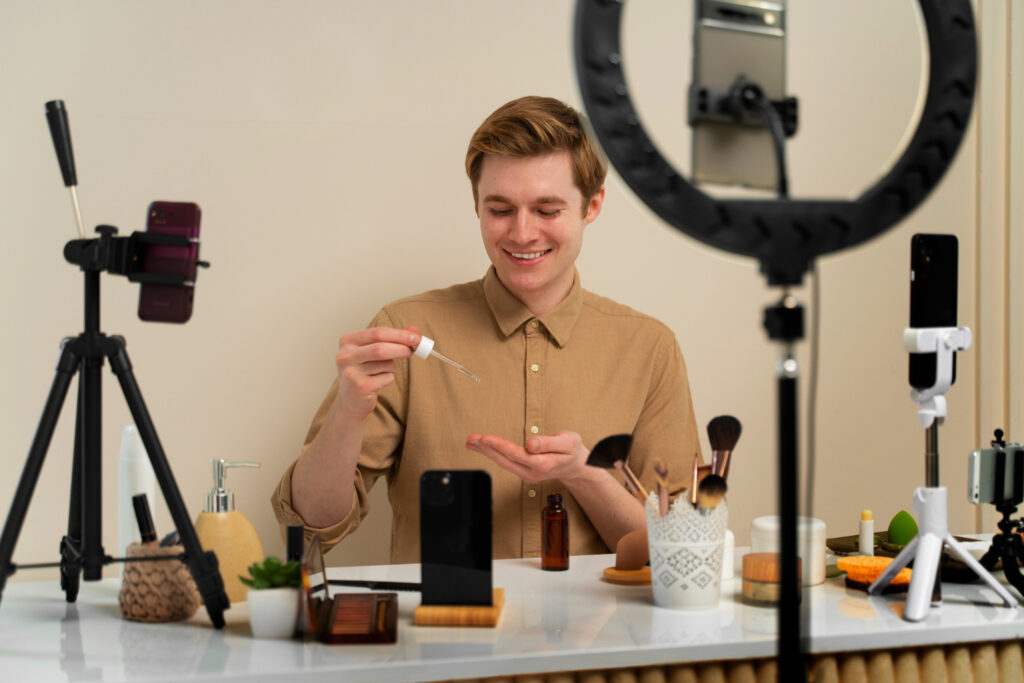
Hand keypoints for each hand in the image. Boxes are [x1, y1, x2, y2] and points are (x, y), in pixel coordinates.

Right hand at [334, 326, 419, 420]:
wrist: (350, 400)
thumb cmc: (364, 372)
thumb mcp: (374, 351)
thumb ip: (393, 339)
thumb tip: (414, 330)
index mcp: (347, 341)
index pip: (377, 333)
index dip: (399, 334)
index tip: (415, 337)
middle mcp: (345, 356)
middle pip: (381, 348)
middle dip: (401, 348)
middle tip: (414, 350)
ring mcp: (351, 372)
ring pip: (386, 364)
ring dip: (392, 367)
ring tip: (382, 372)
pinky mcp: (360, 387)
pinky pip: (387, 378)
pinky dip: (389, 378)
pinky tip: (378, 383)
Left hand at [465, 430, 591, 484]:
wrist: (577, 466)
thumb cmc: (572, 450)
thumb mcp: (567, 441)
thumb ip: (548, 442)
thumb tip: (530, 443)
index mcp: (543, 464)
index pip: (516, 454)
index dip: (499, 446)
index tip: (485, 438)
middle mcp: (532, 473)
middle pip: (505, 460)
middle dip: (486, 449)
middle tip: (471, 439)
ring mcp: (527, 474)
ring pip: (502, 462)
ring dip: (485, 452)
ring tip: (470, 442)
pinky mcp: (523, 472)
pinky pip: (505, 462)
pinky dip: (492, 453)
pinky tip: (482, 446)